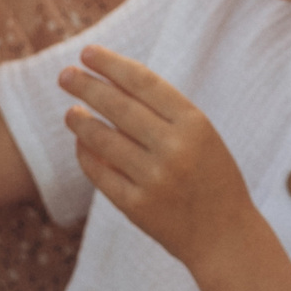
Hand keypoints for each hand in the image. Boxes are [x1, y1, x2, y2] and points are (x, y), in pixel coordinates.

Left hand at [59, 48, 257, 267]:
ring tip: (70, 112)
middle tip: (65, 75)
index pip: (143, 82)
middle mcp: (175, 148)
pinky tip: (80, 144)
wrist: (225, 237)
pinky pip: (100, 173)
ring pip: (102, 139)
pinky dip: (86, 155)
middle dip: (86, 86)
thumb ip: (163, 112)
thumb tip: (108, 81)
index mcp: (195, 124)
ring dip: (80, 121)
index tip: (87, 52)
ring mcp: (154, 179)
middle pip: (118, 106)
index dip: (111, 64)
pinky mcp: (137, 207)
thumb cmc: (211, 177)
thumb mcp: (202, 136)